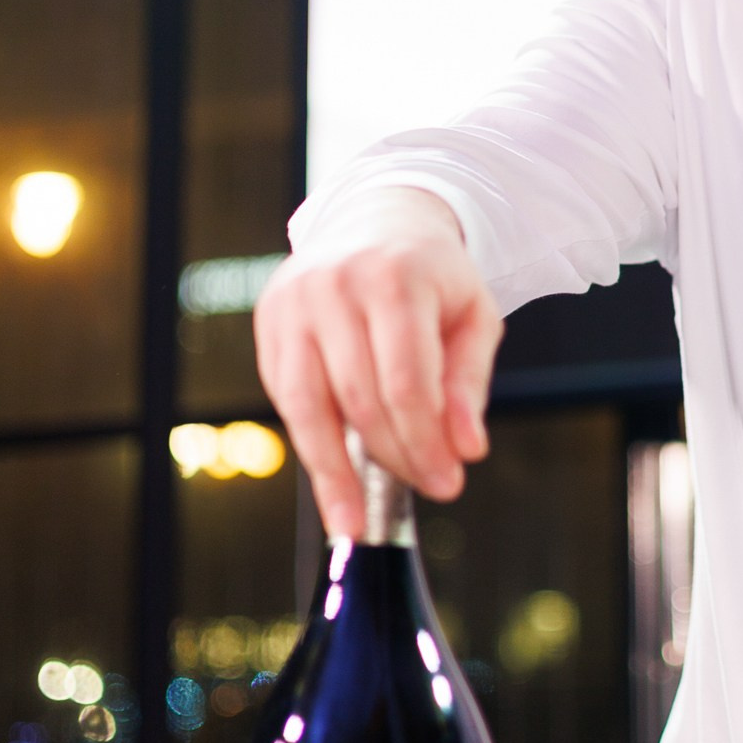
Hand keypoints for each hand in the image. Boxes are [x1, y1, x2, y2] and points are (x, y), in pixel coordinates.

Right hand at [254, 189, 502, 537]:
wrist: (376, 220)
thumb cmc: (432, 277)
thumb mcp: (473, 316)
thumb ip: (469, 383)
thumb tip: (466, 449)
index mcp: (395, 278)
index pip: (406, 382)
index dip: (425, 443)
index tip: (449, 483)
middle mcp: (335, 286)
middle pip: (361, 399)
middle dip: (396, 457)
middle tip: (429, 488)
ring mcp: (293, 304)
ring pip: (310, 408)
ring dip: (335, 474)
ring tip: (356, 522)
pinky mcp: (269, 324)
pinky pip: (288, 400)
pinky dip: (313, 445)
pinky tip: (337, 478)